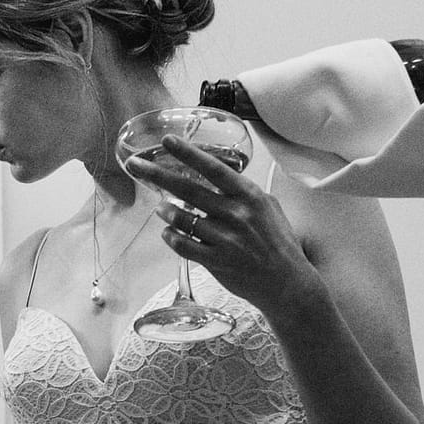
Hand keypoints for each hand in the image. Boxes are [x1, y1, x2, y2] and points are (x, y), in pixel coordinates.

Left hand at [126, 135, 318, 309]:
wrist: (286, 282)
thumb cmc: (278, 242)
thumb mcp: (269, 207)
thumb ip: (243, 192)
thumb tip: (219, 178)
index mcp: (248, 196)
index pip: (213, 168)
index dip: (188, 153)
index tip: (167, 141)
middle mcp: (235, 214)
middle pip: (188, 190)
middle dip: (158, 175)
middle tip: (136, 166)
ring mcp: (224, 238)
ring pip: (181, 219)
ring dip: (165, 212)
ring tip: (160, 208)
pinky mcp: (215, 261)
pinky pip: (183, 246)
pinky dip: (171, 238)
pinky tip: (167, 233)